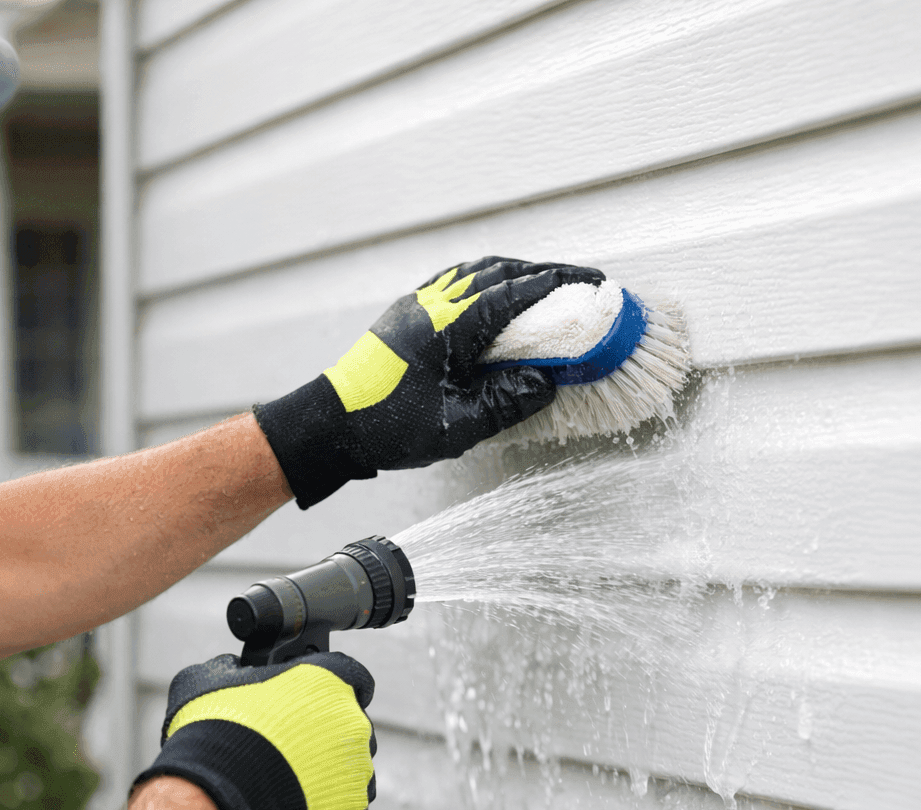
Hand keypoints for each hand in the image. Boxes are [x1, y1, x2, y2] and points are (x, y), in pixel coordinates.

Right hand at [133, 651, 375, 809]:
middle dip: (324, 733)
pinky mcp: (353, 807)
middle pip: (349, 723)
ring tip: (288, 779)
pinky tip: (296, 804)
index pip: (351, 676)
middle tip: (288, 744)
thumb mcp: (207, 680)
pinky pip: (347, 803)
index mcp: (328, 679)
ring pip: (351, 765)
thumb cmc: (214, 732)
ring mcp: (357, 766)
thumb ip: (231, 668)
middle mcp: (352, 720)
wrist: (218, 794)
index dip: (329, 688)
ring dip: (327, 769)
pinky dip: (327, 805)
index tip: (310, 700)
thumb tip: (231, 669)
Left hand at [255, 257, 605, 506]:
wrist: (326, 425)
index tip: (594, 284)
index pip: (516, 292)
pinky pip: (454, 281)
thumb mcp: (456, 427)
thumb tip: (547, 381)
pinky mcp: (405, 314)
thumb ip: (507, 404)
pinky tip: (498, 293)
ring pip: (475, 271)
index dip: (560, 284)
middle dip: (546, 272)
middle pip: (500, 271)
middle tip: (583, 282)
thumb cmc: (383, 428)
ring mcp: (416, 304)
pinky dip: (486, 279)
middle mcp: (432, 304)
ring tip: (549, 284)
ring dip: (516, 272)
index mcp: (449, 325)